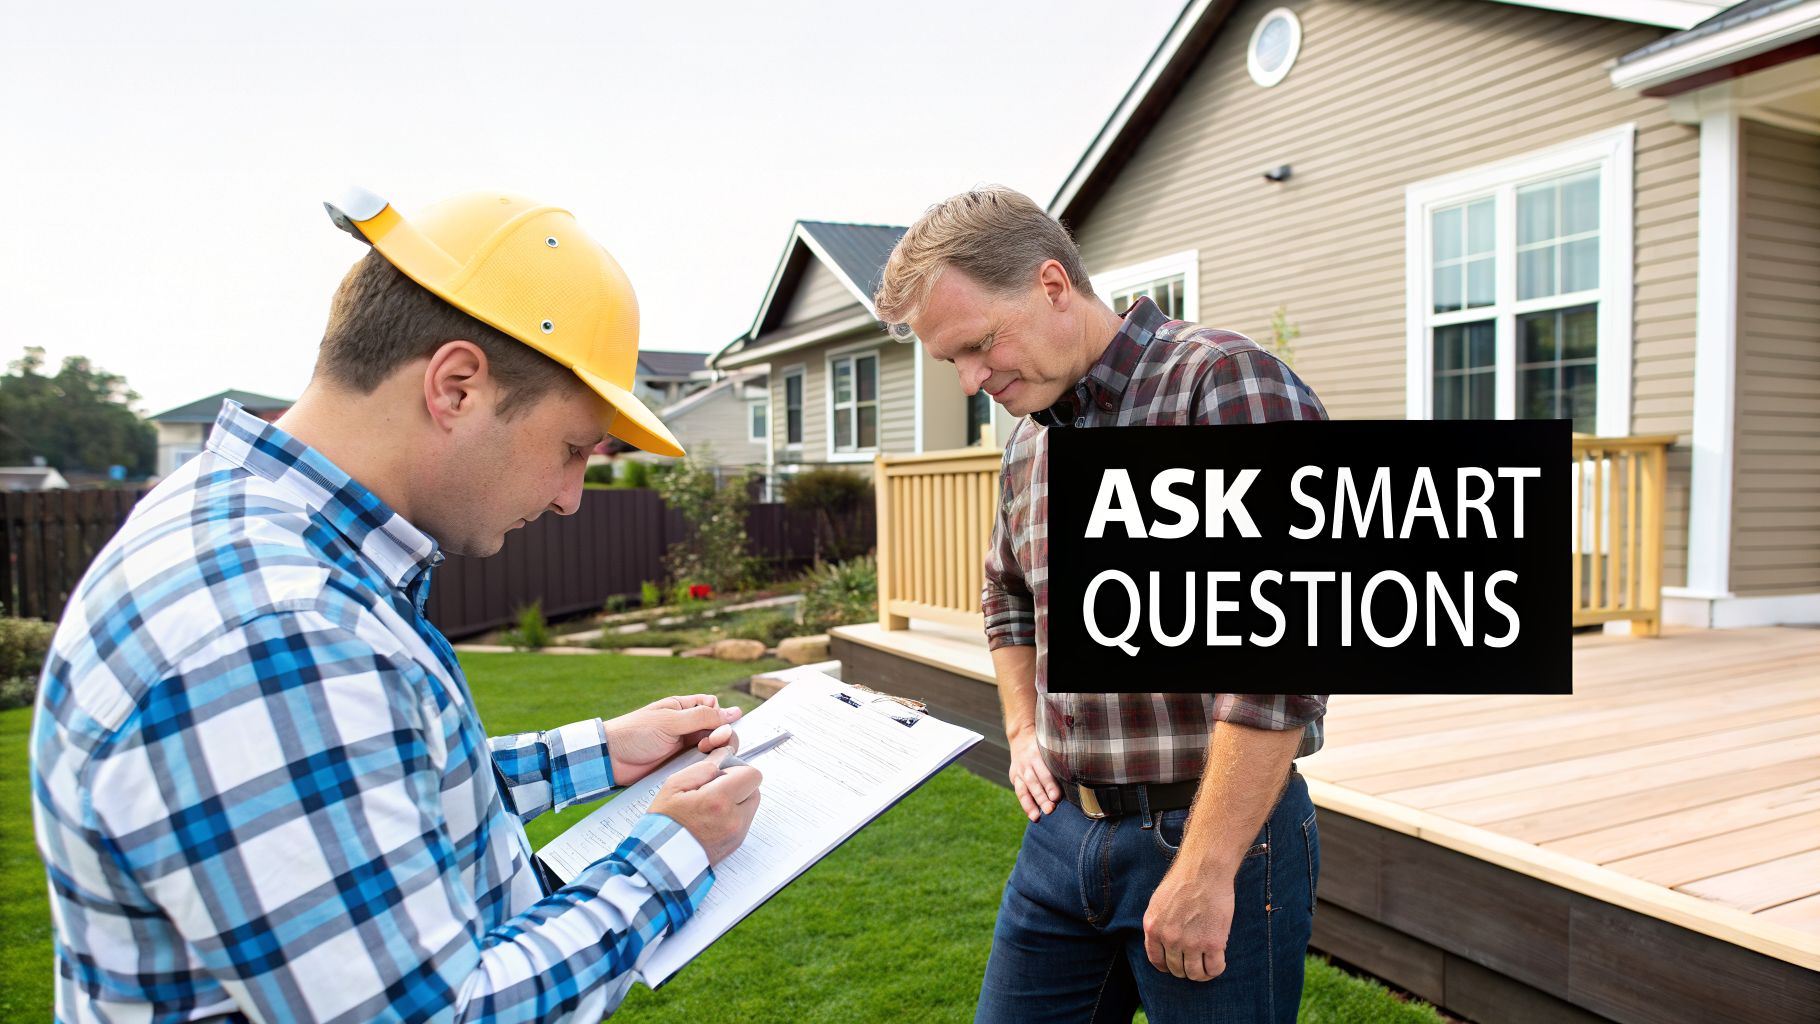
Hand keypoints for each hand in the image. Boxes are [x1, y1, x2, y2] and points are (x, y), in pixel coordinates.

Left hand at [605, 694, 741, 785]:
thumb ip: (702, 717)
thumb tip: (735, 712)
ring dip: (714, 752)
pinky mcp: (680, 765)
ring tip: (703, 754)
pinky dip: (705, 765)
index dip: (720, 717)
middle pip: (717, 729)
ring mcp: (684, 747)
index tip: (716, 728)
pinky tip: (703, 768)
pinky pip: (700, 764)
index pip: (714, 708)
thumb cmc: (636, 733)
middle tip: (708, 745)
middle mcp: (687, 727)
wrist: (610, 759)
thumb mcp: (670, 721)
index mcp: (684, 709)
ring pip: (712, 748)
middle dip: (720, 736)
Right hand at [648, 756, 761, 863]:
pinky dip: (733, 815)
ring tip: (712, 805)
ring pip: (751, 805)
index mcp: (718, 801)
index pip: (752, 775)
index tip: (722, 773)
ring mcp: (737, 834)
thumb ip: (703, 768)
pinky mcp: (736, 844)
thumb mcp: (674, 786)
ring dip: (737, 799)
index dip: (737, 769)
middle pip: (755, 789)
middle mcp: (733, 819)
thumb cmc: (664, 824)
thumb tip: (723, 760)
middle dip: (739, 784)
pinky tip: (712, 817)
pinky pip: (744, 820)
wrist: (661, 858)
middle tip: (716, 788)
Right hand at [1007, 727, 1059, 821]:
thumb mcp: (1051, 747)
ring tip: (1037, 818)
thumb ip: (1060, 761)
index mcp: (1037, 754)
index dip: (1050, 786)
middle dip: (1041, 798)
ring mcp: (1019, 771)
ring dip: (1030, 805)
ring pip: (1023, 789)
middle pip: (1034, 783)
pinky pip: (1019, 792)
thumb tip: (1078, 777)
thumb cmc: (1043, 745)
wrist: (1020, 737)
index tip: (1056, 797)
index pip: (1045, 772)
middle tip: (1050, 809)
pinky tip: (1032, 814)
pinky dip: (1025, 804)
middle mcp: (1026, 763)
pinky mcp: (1014, 777)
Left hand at [1143, 859, 1234, 981]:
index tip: (1176, 964)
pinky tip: (1218, 961)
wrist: (1205, 870)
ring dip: (1201, 974)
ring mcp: (1191, 943)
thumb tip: (1163, 943)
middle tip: (1194, 961)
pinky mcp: (1213, 943)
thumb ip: (1158, 924)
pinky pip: (1214, 969)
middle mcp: (1170, 939)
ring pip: (1195, 974)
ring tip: (1206, 965)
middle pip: (1177, 970)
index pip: (1156, 961)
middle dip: (1185, 969)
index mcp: (1153, 928)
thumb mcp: (1158, 902)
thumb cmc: (1183, 881)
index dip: (1167, 967)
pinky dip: (1216, 970)